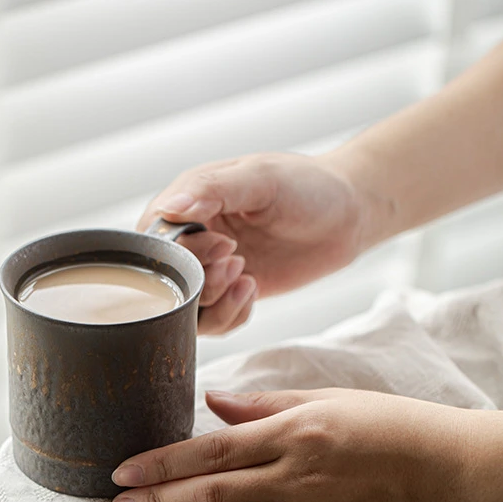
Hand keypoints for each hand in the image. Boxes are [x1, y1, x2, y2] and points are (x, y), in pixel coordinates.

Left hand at [108, 388, 481, 501]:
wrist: (449, 466)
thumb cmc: (384, 423)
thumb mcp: (324, 398)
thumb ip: (262, 404)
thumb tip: (211, 400)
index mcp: (291, 433)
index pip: (210, 450)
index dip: (161, 463)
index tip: (122, 472)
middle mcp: (295, 476)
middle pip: (211, 495)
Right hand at [138, 152, 365, 334]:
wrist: (347, 215)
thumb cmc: (306, 186)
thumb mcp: (260, 178)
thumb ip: (212, 191)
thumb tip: (169, 208)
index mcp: (188, 203)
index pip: (155, 240)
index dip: (181, 254)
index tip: (224, 245)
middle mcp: (191, 240)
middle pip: (168, 280)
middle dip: (202, 282)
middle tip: (239, 263)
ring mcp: (209, 270)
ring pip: (187, 310)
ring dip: (216, 303)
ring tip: (248, 280)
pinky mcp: (229, 295)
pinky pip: (213, 323)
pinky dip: (231, 315)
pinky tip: (254, 291)